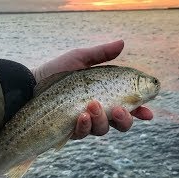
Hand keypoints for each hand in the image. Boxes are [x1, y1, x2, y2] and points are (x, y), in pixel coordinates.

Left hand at [31, 40, 152, 138]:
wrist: (30, 86)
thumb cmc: (56, 72)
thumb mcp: (80, 58)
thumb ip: (101, 54)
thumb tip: (122, 43)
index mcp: (105, 95)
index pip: (128, 105)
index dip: (141, 110)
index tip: (148, 112)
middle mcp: (99, 110)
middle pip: (121, 123)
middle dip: (125, 119)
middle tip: (119, 110)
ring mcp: (86, 122)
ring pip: (104, 130)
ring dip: (102, 120)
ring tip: (92, 105)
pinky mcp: (72, 130)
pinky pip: (84, 133)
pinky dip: (85, 126)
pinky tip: (81, 115)